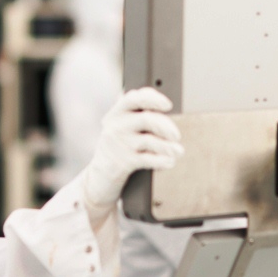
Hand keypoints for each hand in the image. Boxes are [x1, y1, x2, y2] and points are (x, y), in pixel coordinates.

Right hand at [82, 87, 183, 211]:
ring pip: (150, 141)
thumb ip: (136, 112)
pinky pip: (148, 160)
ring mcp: (120, 145)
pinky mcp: (124, 163)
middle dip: (166, 126)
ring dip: (168, 146)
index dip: (152, 99)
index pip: (133, 99)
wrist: (99, 177)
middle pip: (146, 119)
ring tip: (178, 151)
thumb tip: (161, 102)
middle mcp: (116, 127)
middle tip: (176, 136)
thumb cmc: (118, 147)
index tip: (168, 105)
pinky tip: (170, 162)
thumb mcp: (120, 126)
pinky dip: (162, 161)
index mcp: (116, 114)